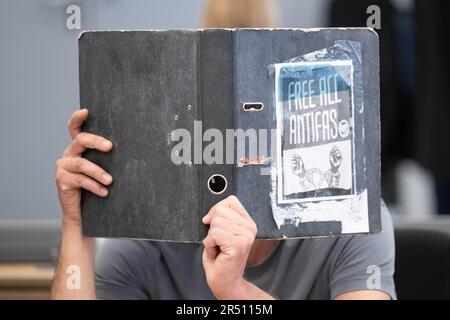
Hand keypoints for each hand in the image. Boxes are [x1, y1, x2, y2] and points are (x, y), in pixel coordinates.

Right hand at [55, 109, 112, 225]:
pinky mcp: (62, 181)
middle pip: (80, 140)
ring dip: (98, 172)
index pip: (75, 128)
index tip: (86, 111)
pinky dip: (94, 186)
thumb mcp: (103, 168)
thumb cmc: (96, 185)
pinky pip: (80, 181)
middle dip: (95, 141)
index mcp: (78, 147)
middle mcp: (68, 154)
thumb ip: (107, 157)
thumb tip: (134, 149)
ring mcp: (63, 167)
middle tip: (110, 146)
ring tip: (110, 180)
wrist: (81, 210)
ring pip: (81, 164)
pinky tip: (105, 192)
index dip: (78, 118)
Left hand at [202, 195, 257, 298]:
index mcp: (248, 222)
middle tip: (218, 242)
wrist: (225, 281)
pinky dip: (210, 244)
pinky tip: (218, 253)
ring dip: (210, 238)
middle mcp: (250, 228)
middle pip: (220, 210)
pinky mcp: (238, 245)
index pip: (230, 201)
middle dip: (212, 227)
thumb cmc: (221, 258)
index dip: (216, 211)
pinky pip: (214, 234)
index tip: (214, 225)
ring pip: (216, 223)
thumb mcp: (221, 231)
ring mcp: (246, 236)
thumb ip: (220, 217)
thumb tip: (209, 214)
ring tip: (218, 248)